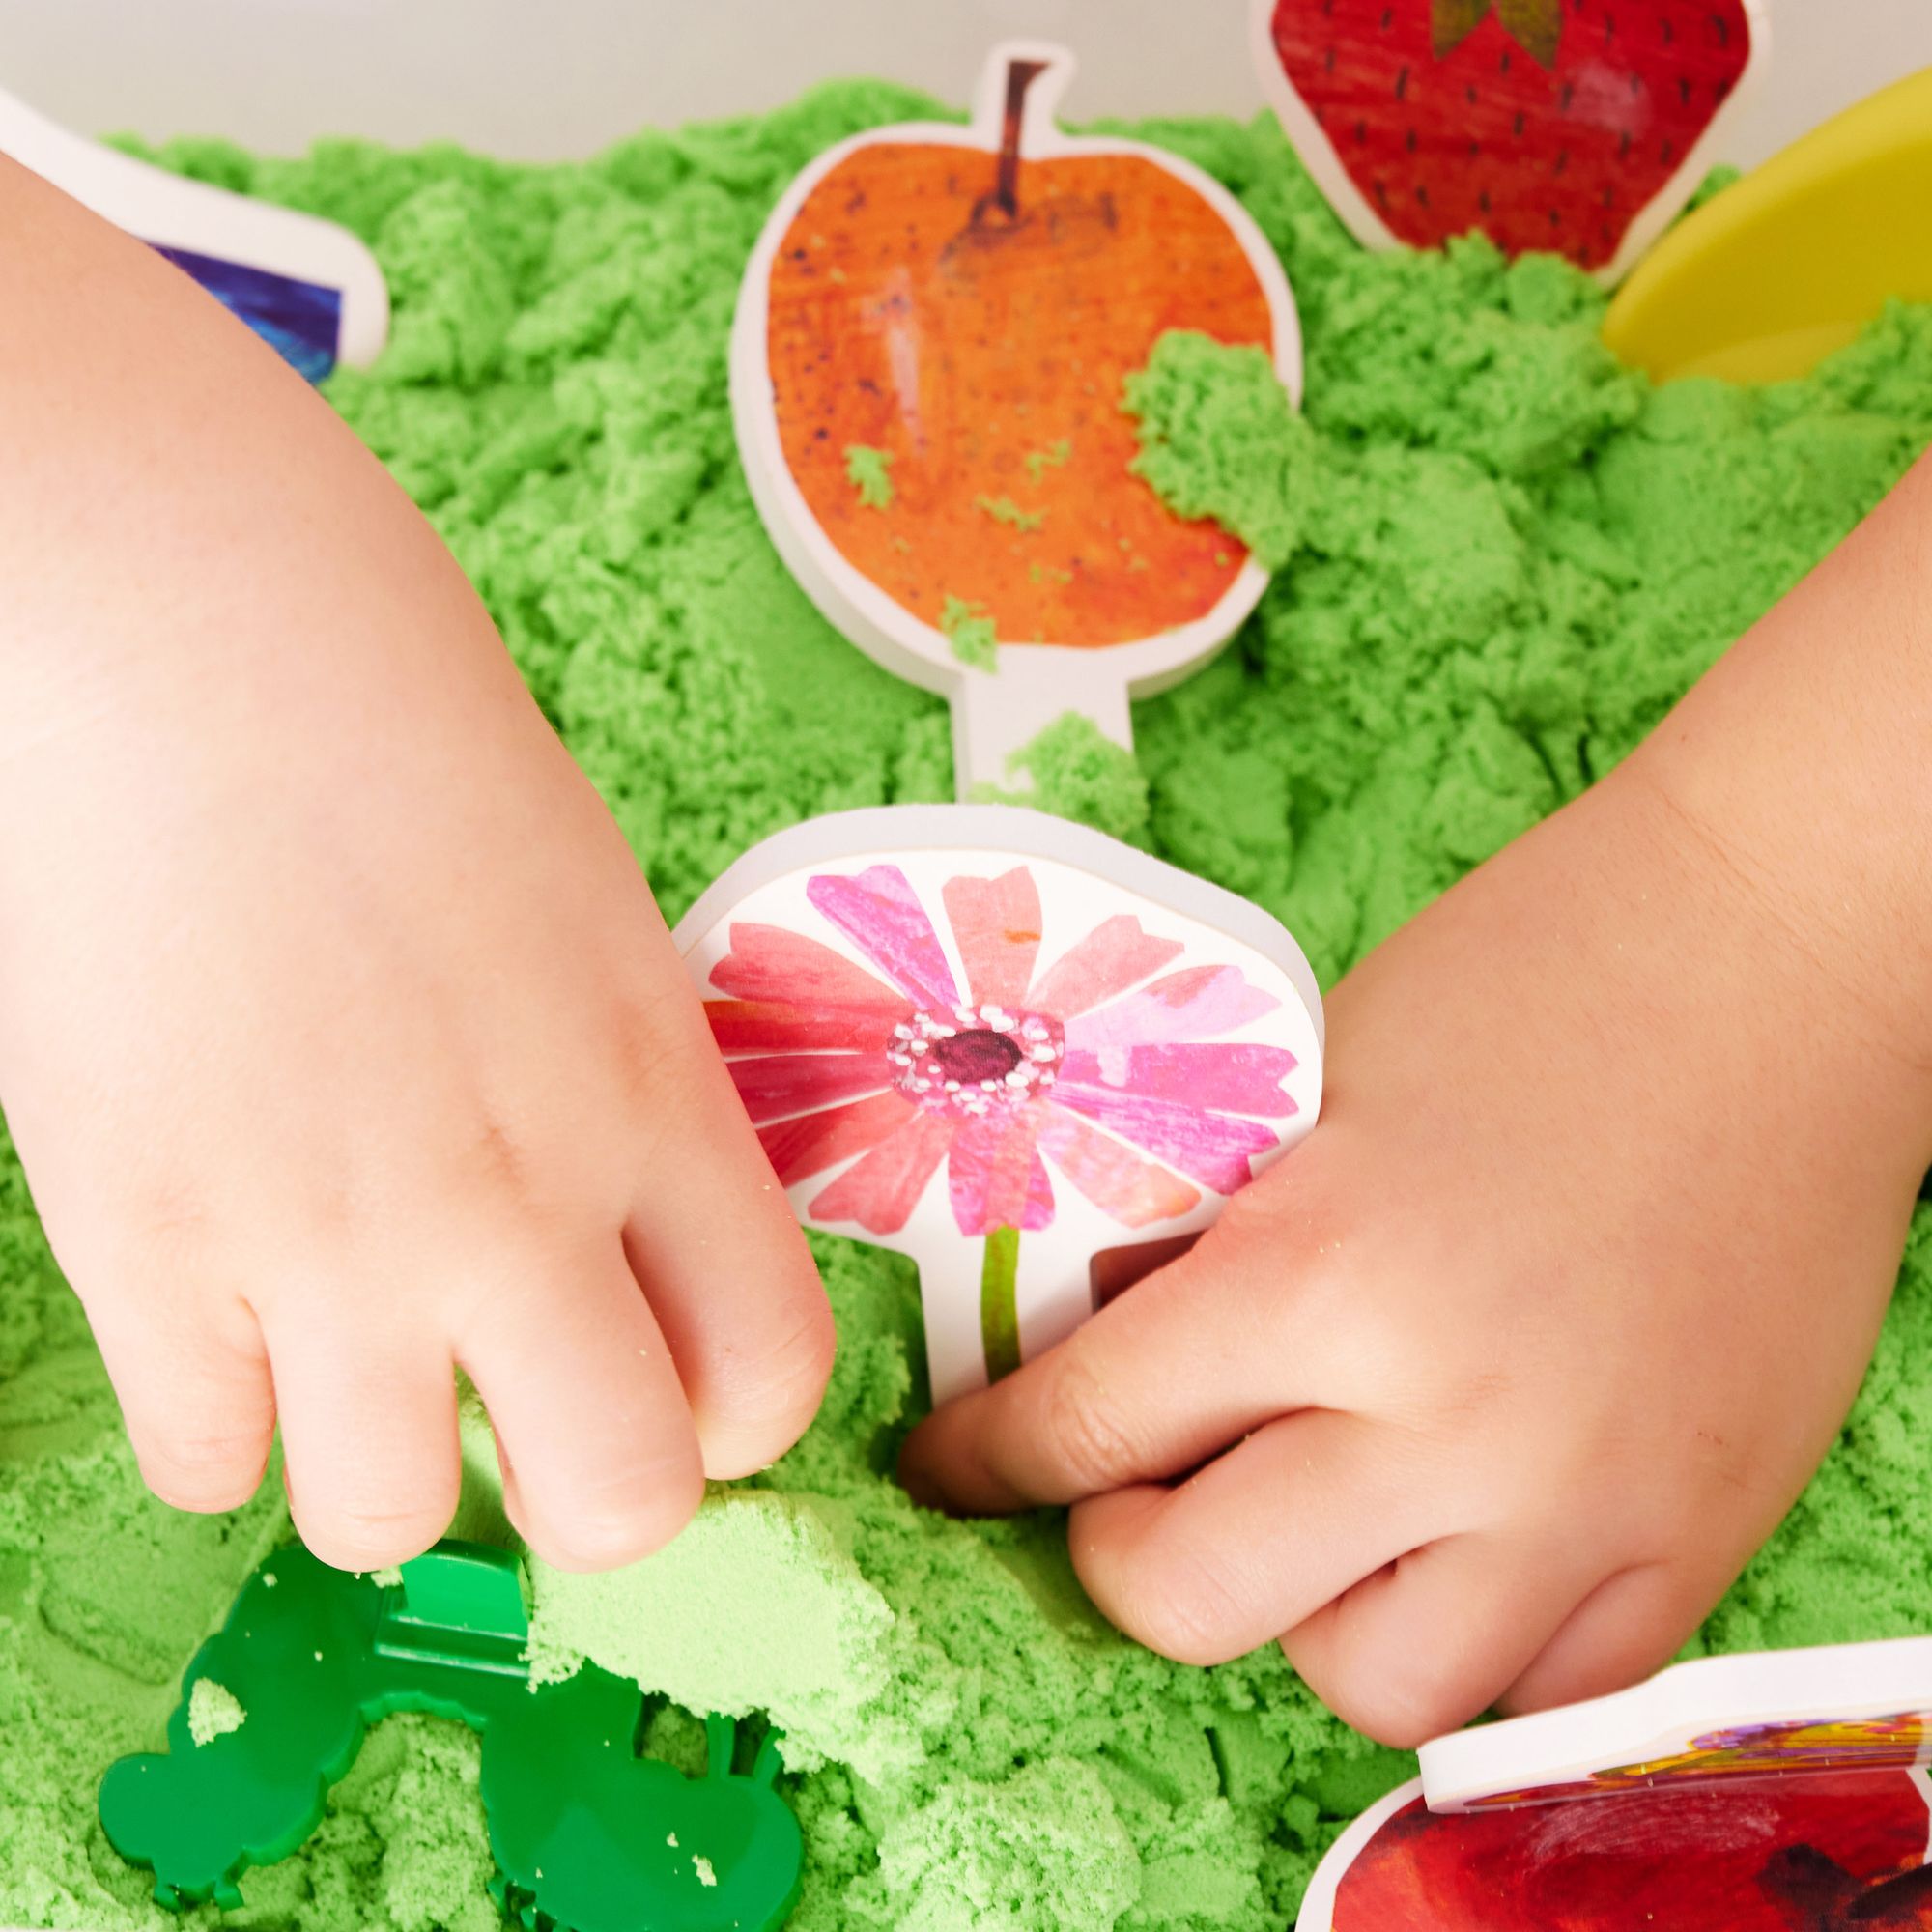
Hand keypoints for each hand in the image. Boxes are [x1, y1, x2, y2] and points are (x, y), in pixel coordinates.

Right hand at [0, 157, 831, 1574]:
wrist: (191, 641)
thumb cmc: (408, 742)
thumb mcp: (593, 920)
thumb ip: (629, 1105)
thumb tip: (618, 1252)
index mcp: (654, 1098)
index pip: (774, 1370)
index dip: (733, 1416)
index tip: (675, 1385)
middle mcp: (516, 1196)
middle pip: (621, 1503)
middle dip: (590, 1497)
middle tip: (529, 1415)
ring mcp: (324, 1236)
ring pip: (390, 1519)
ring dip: (382, 1458)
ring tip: (351, 1343)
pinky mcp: (138, 1241)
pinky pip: (203, 1461)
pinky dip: (223, 1413)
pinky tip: (222, 1300)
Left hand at [900, 753, 1931, 1745]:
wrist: (1775, 956)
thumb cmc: (1535, 977)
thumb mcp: (1311, 1088)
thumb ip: (1209, 1238)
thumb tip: (1101, 1337)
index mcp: (1326, 1271)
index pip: (1090, 1426)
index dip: (989, 1457)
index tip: (954, 1468)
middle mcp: (1455, 1421)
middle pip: (1197, 1598)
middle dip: (1120, 1549)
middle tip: (1122, 1488)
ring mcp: (1592, 1497)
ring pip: (1375, 1684)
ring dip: (1297, 1614)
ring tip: (1298, 1518)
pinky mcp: (1702, 1526)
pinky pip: (1548, 1684)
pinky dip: (1466, 1638)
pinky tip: (1439, 1545)